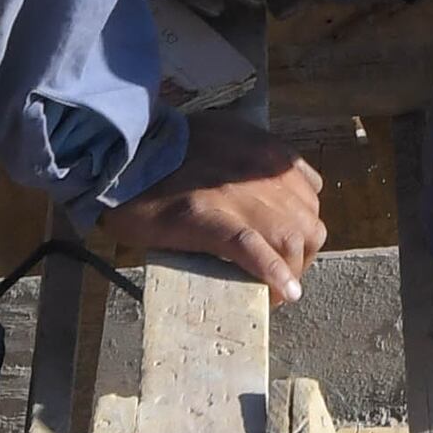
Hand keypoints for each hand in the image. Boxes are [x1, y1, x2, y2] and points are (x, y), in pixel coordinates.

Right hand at [84, 104, 325, 300]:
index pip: (311, 198)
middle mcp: (262, 172)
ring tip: (272, 295)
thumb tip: (273, 199)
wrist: (121, 152)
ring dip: (288, 273)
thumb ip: (257, 161)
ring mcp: (237, 195)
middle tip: (279, 280)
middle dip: (300, 259)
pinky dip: (271, 272)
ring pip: (289, 240)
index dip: (302, 231)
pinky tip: (279, 293)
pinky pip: (252, 248)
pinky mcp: (208, 218)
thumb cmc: (168, 149)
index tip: (287, 251)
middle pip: (308, 226)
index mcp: (267, 153)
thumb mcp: (226, 137)